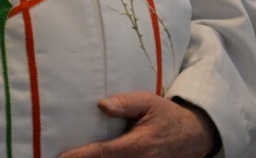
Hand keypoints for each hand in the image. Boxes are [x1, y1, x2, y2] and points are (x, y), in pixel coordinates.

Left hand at [59, 93, 217, 157]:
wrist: (195, 136)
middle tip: (60, 156)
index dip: (81, 156)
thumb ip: (125, 103)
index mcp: (139, 145)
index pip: (104, 152)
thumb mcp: (149, 102)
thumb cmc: (167, 116)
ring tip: (71, 157)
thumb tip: (101, 105)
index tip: (62, 157)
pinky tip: (89, 156)